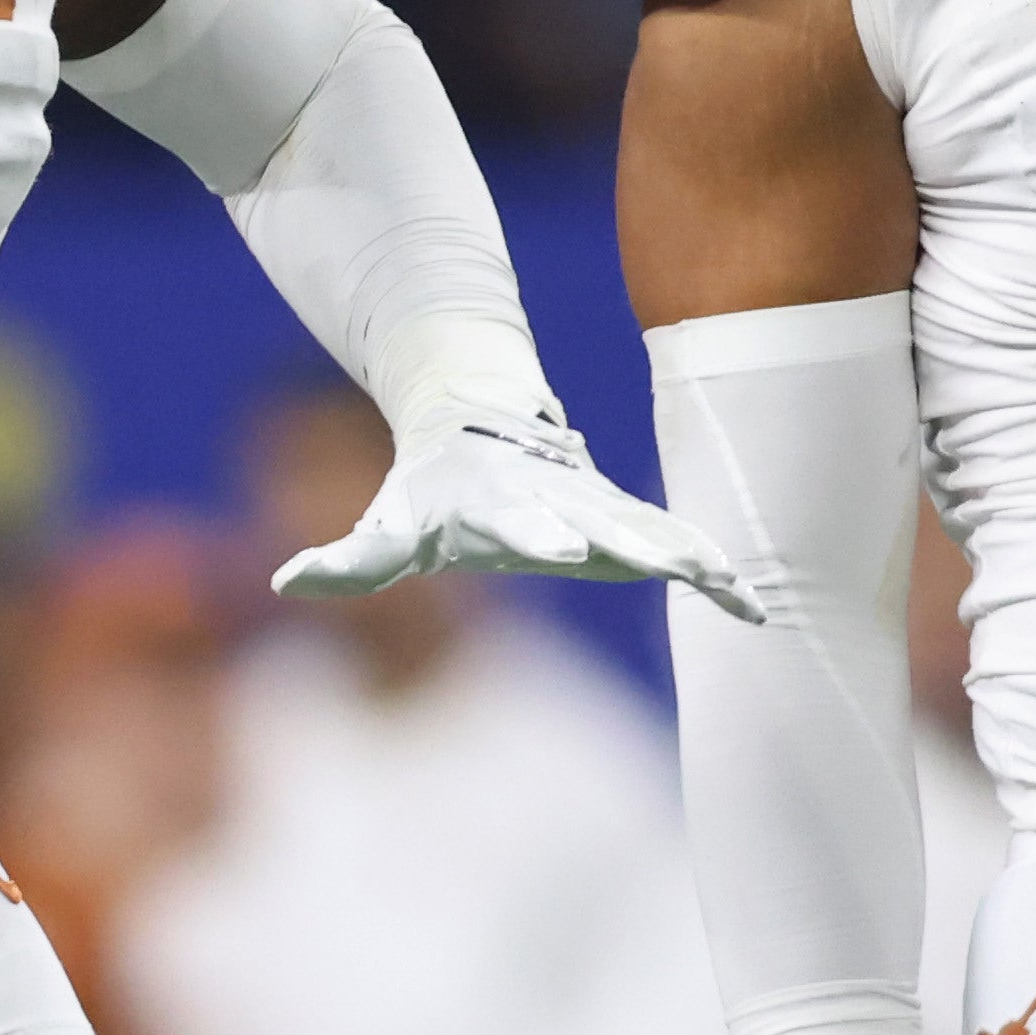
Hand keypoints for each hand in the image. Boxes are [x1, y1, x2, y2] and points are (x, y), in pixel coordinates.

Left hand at [273, 403, 757, 611]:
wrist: (482, 427)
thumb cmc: (426, 493)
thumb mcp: (384, 528)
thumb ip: (343, 561)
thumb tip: (283, 581)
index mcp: (500, 504)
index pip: (520, 521)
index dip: (542, 534)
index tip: (568, 551)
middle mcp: (559, 502)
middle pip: (602, 523)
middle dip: (635, 543)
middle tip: (670, 565)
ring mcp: (600, 509)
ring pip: (653, 532)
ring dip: (692, 559)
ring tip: (736, 587)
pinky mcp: (627, 522)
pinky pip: (676, 546)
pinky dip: (713, 571)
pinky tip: (752, 608)